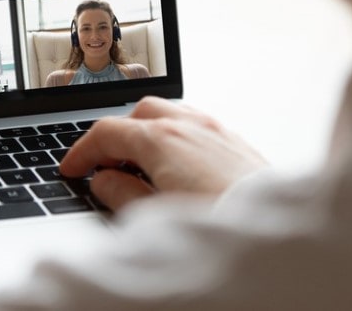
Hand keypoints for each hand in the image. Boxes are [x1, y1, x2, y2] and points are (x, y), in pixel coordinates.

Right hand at [59, 96, 266, 209]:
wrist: (280, 239)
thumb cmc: (219, 225)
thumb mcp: (152, 217)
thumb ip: (121, 194)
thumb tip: (104, 181)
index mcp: (160, 139)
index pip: (106, 132)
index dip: (82, 151)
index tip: (71, 169)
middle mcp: (189, 126)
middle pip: (139, 113)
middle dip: (117, 136)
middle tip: (105, 165)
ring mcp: (217, 131)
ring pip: (171, 114)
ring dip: (148, 132)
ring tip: (140, 164)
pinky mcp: (238, 144)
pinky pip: (197, 126)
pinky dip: (176, 137)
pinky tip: (177, 165)